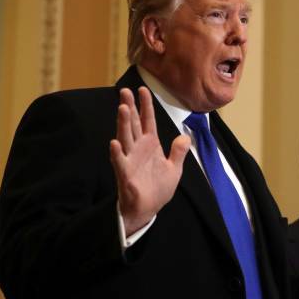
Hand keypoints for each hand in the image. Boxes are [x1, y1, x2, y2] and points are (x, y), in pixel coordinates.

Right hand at [109, 87, 190, 235]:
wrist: (148, 209)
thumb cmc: (158, 189)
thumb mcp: (174, 169)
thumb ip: (178, 152)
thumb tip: (184, 137)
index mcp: (150, 145)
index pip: (148, 121)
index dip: (145, 106)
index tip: (142, 89)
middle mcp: (138, 149)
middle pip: (133, 124)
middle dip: (130, 107)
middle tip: (124, 90)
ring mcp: (130, 159)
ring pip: (125, 137)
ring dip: (123, 123)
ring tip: (122, 108)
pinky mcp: (125, 174)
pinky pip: (119, 161)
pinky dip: (116, 153)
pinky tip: (114, 143)